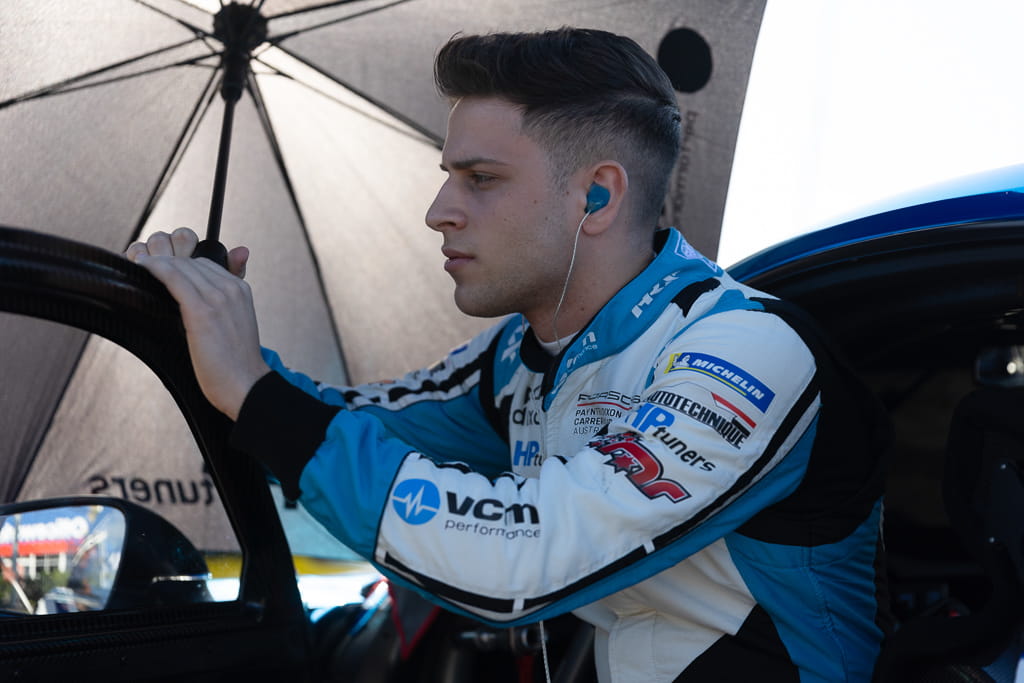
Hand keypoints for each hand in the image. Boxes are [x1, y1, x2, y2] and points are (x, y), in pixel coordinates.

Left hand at [125, 228, 268, 419]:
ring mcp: (218, 299)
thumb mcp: (235, 326)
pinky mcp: (202, 312)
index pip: (204, 263)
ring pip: (181, 266)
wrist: (246, 385)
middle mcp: (230, 289)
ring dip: (157, 262)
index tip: (160, 268)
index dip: (180, 264)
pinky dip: (156, 269)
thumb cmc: (236, 363)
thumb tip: (195, 300)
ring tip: (139, 264)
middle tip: (143, 265)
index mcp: (240, 290)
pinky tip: (144, 267)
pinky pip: (174, 278)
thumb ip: (221, 306)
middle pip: (191, 262)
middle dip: (166, 261)